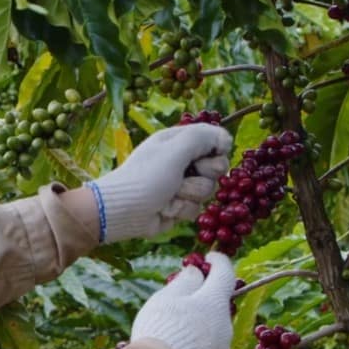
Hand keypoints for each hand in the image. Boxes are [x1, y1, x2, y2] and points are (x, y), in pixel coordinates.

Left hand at [89, 124, 232, 242]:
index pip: (214, 139)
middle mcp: (182, 160)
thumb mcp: (175, 149)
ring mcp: (182, 184)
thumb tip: (225, 139)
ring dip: (189, 194)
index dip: (217, 148)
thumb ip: (202, 138)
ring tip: (169, 195)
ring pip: (208, 189)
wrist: (123, 211)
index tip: (213, 154)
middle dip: (203, 174)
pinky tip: (165, 209)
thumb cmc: (146, 176)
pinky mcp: (179, 205)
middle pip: (216, 166)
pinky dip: (181, 209)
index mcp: (178, 141)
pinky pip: (196, 207)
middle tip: (183, 176)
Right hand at [129, 252, 235, 348]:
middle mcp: (225, 325)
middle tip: (182, 296)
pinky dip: (196, 345)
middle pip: (217, 304)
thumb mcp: (167, 299)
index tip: (210, 257)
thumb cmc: (160, 331)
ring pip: (213, 328)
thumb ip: (185, 282)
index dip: (219, 261)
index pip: (225, 273)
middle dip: (204, 297)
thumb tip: (197, 272)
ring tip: (173, 328)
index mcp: (214, 302)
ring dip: (199, 323)